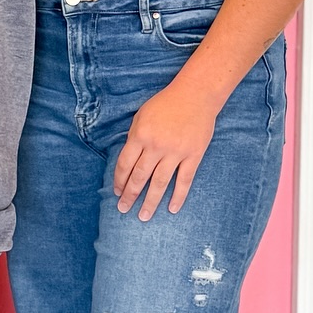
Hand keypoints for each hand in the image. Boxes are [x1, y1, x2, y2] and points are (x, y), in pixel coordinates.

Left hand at [113, 76, 219, 220]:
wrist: (196, 95)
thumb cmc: (165, 104)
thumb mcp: (141, 117)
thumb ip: (134, 139)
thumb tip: (128, 163)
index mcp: (140, 136)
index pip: (125, 164)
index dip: (119, 180)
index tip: (116, 192)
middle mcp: (156, 146)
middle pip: (140, 177)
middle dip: (130, 195)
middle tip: (123, 209)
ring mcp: (176, 152)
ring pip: (160, 183)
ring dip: (150, 201)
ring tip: (143, 216)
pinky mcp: (193, 155)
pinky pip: (184, 180)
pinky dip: (178, 196)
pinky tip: (172, 209)